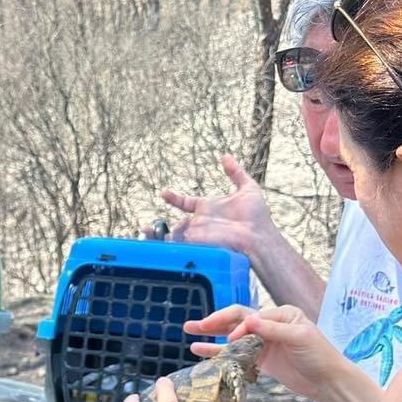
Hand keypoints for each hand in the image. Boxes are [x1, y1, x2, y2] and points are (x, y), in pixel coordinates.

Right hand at [153, 155, 273, 256]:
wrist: (257, 236)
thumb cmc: (256, 217)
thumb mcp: (248, 189)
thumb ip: (236, 173)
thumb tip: (225, 157)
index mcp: (208, 208)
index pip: (186, 203)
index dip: (174, 198)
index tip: (163, 192)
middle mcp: (200, 222)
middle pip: (175, 224)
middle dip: (158, 228)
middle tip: (145, 228)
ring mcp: (197, 234)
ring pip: (172, 235)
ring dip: (156, 236)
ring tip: (144, 234)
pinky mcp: (196, 244)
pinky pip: (177, 245)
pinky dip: (164, 244)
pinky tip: (153, 240)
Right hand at [185, 304, 344, 401]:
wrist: (328, 381)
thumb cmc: (319, 355)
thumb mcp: (299, 338)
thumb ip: (272, 330)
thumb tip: (247, 321)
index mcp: (281, 314)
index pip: (250, 316)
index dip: (238, 327)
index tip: (232, 341)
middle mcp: (269, 325)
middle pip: (236, 320)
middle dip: (214, 322)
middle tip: (195, 325)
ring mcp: (262, 342)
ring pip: (231, 335)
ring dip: (211, 333)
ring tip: (189, 330)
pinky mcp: (258, 359)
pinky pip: (234, 353)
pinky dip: (217, 352)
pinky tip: (199, 350)